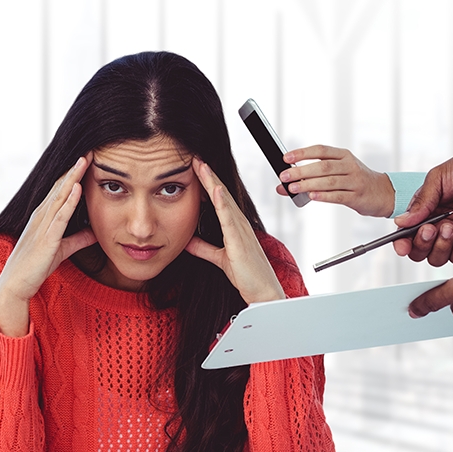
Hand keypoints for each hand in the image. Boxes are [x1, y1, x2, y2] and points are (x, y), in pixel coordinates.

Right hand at [0, 156, 97, 335]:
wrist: (16, 284)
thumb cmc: (36, 266)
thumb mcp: (62, 249)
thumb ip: (78, 239)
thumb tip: (96, 233)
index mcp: (44, 217)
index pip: (60, 190)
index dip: (73, 174)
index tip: (87, 159)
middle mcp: (41, 216)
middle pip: (60, 187)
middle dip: (74, 169)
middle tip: (88, 150)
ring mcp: (42, 226)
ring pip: (59, 196)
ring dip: (72, 178)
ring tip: (84, 160)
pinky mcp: (46, 239)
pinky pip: (60, 217)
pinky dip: (69, 201)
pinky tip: (77, 188)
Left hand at [185, 158, 284, 304]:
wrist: (263, 293)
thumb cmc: (247, 276)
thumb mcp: (220, 259)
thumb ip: (204, 249)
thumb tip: (188, 241)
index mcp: (235, 227)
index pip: (219, 200)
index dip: (208, 183)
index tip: (196, 169)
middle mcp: (240, 224)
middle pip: (222, 194)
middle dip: (209, 176)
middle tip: (195, 158)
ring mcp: (241, 231)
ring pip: (224, 201)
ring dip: (213, 182)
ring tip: (201, 165)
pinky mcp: (239, 242)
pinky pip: (229, 219)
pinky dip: (222, 203)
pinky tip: (215, 190)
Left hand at [279, 145, 394, 216]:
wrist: (382, 192)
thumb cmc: (354, 180)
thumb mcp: (337, 173)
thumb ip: (311, 177)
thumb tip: (282, 186)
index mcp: (343, 155)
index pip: (321, 150)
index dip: (303, 153)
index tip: (286, 158)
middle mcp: (349, 165)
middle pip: (323, 166)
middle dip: (302, 171)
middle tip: (285, 176)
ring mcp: (355, 181)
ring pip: (329, 181)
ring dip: (309, 184)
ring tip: (293, 188)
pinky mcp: (357, 196)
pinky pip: (338, 196)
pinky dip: (324, 196)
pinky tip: (312, 196)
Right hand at [392, 147, 452, 264]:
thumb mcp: (438, 178)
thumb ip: (421, 202)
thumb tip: (401, 222)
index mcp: (422, 211)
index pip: (405, 234)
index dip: (401, 244)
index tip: (402, 245)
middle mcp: (435, 225)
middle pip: (418, 251)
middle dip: (422, 244)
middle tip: (431, 228)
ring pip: (437, 257)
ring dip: (441, 246)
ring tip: (451, 227)